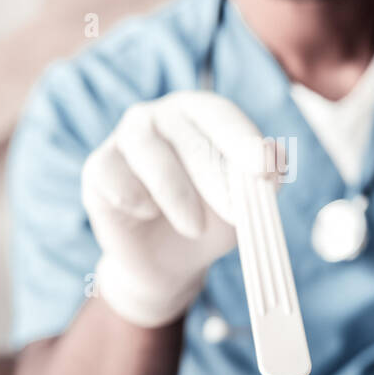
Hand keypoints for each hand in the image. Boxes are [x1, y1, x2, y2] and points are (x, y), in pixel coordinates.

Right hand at [82, 91, 277, 327]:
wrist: (168, 261)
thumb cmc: (211, 220)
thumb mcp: (247, 203)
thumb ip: (267, 178)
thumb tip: (276, 156)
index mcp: (198, 113)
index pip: (220, 115)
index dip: (242, 139)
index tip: (262, 167)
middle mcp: (159, 116)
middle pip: (187, 136)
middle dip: (215, 177)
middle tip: (236, 214)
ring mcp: (124, 138)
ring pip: (147, 151)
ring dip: (175, 192)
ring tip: (194, 227)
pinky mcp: (98, 168)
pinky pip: (111, 174)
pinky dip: (133, 197)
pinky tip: (146, 213)